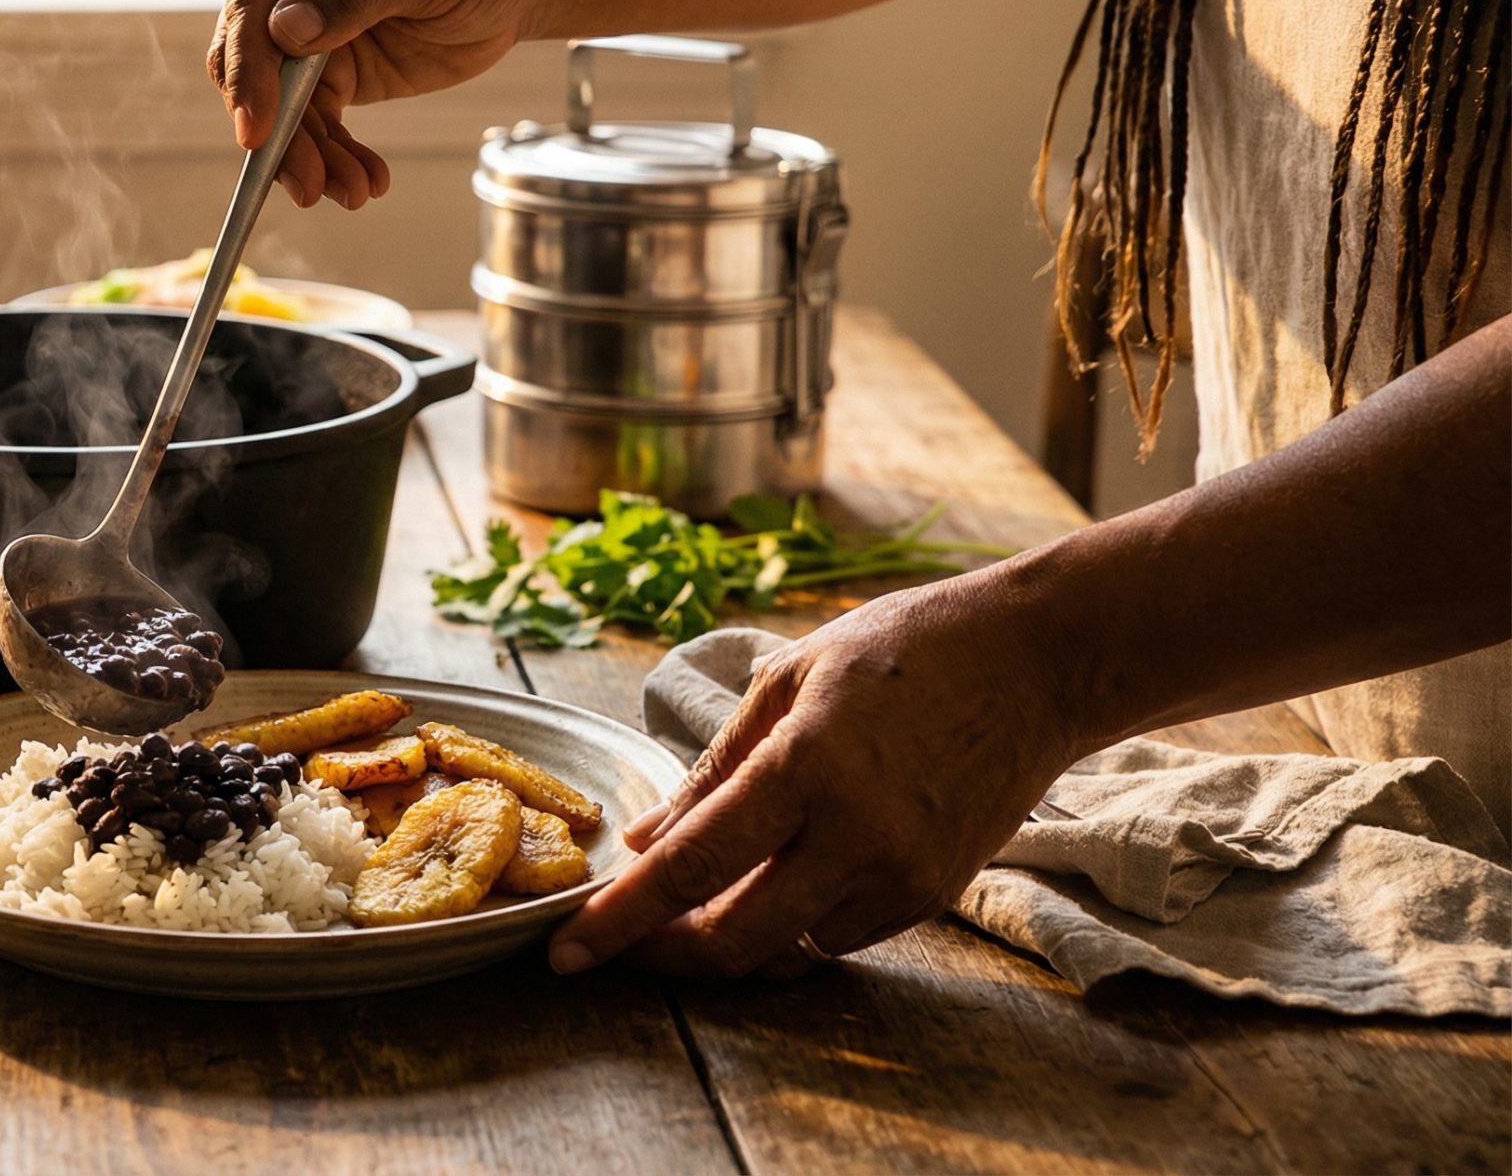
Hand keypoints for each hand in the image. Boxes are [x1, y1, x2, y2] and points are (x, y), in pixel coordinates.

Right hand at [208, 0, 541, 208]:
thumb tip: (284, 29)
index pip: (253, 1)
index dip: (248, 68)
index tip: (258, 129)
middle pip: (253, 61)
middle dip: (278, 130)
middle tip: (309, 185)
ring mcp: (306, 27)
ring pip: (282, 104)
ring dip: (311, 156)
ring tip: (352, 191)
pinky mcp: (329, 70)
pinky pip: (315, 122)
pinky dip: (335, 157)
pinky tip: (365, 180)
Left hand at [548, 571, 1087, 977]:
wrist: (1040, 662)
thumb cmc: (906, 650)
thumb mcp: (790, 679)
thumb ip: (712, 770)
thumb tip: (645, 843)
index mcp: (805, 766)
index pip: (689, 866)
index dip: (619, 919)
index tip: (564, 951)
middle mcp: (855, 835)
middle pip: (732, 938)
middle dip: (662, 952)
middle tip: (619, 942)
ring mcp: (902, 874)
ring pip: (785, 948)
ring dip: (729, 937)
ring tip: (692, 901)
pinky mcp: (934, 894)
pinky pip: (838, 935)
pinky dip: (793, 922)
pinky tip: (776, 879)